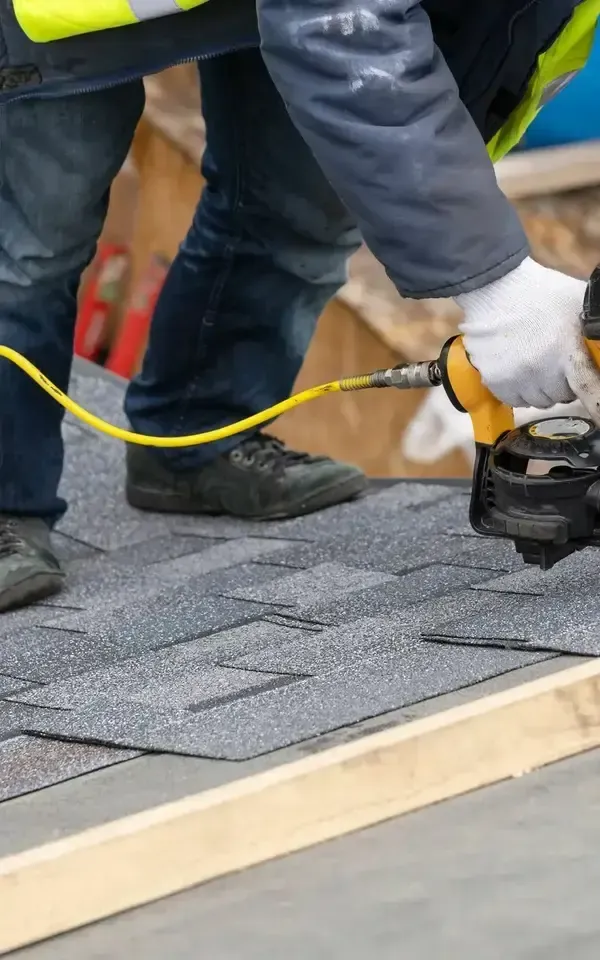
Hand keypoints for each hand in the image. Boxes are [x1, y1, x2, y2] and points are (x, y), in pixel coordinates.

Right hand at [456, 257, 588, 408]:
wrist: (494, 288)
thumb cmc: (539, 292)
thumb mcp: (576, 303)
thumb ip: (593, 325)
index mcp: (566, 350)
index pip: (588, 389)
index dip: (595, 400)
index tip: (597, 405)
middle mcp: (541, 370)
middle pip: (562, 396)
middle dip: (563, 382)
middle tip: (557, 363)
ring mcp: (516, 378)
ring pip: (538, 401)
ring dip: (540, 388)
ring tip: (536, 366)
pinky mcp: (495, 381)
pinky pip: (515, 400)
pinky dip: (519, 391)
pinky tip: (519, 371)